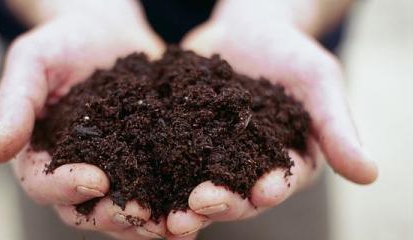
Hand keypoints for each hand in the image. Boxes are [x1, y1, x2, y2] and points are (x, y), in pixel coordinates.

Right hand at [0, 1, 167, 238]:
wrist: (107, 29)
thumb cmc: (63, 42)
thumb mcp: (33, 64)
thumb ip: (14, 105)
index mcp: (43, 155)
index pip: (44, 184)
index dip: (67, 188)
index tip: (96, 179)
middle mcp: (77, 171)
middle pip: (87, 210)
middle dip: (113, 214)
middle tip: (139, 211)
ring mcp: (115, 170)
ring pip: (125, 211)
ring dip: (148, 223)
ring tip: (173, 223)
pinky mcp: (148, 162)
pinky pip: (159, 190)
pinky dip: (174, 203)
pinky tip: (197, 206)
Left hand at [165, 0, 378, 236]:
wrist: (248, 28)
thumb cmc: (290, 52)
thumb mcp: (318, 82)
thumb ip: (337, 127)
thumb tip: (372, 175)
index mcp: (283, 162)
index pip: (278, 184)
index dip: (269, 191)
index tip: (259, 193)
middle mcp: (245, 169)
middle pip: (231, 194)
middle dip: (216, 204)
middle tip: (194, 210)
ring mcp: (209, 157)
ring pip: (192, 185)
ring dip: (176, 203)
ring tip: (160, 214)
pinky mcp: (180, 140)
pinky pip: (164, 157)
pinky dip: (149, 170)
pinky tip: (131, 176)